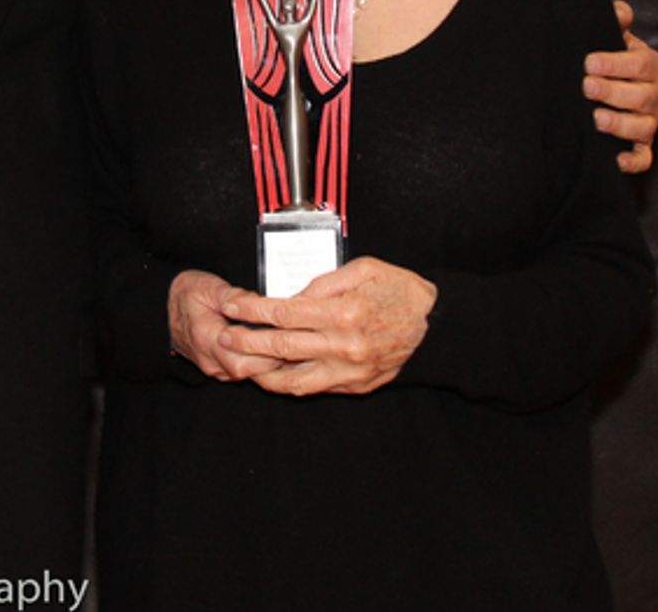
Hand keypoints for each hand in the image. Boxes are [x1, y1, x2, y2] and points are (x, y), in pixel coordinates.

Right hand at [167, 269, 281, 381]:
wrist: (160, 307)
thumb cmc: (185, 294)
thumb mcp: (208, 287)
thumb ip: (234, 296)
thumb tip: (260, 302)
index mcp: (206, 337)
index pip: (242, 358)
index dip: (267, 352)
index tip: (284, 338)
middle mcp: (208, 358)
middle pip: (248, 371)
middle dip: (272, 359)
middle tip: (291, 341)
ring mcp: (212, 367)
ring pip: (247, 374)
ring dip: (267, 362)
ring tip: (285, 343)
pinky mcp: (217, 368)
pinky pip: (242, 371)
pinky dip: (258, 362)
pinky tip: (269, 346)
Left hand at [217, 257, 435, 395]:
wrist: (436, 326)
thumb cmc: (399, 289)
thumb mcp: (364, 269)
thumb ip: (324, 281)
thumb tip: (292, 294)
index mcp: (343, 312)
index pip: (283, 313)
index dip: (251, 311)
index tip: (230, 306)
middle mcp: (343, 345)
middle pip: (281, 346)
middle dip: (245, 341)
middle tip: (221, 336)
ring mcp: (349, 370)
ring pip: (292, 378)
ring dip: (260, 371)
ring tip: (236, 362)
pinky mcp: (355, 385)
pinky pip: (313, 388)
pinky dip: (287, 383)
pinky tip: (269, 375)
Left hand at [584, 0, 657, 173]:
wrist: (619, 80)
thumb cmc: (615, 58)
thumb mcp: (615, 36)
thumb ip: (617, 20)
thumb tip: (618, 10)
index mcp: (650, 66)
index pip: (640, 63)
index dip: (615, 64)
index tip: (589, 62)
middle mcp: (654, 94)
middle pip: (641, 96)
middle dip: (613, 92)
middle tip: (587, 87)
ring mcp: (650, 120)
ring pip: (643, 127)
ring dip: (620, 124)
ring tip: (596, 118)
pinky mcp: (642, 143)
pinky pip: (644, 158)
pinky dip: (633, 162)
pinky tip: (616, 160)